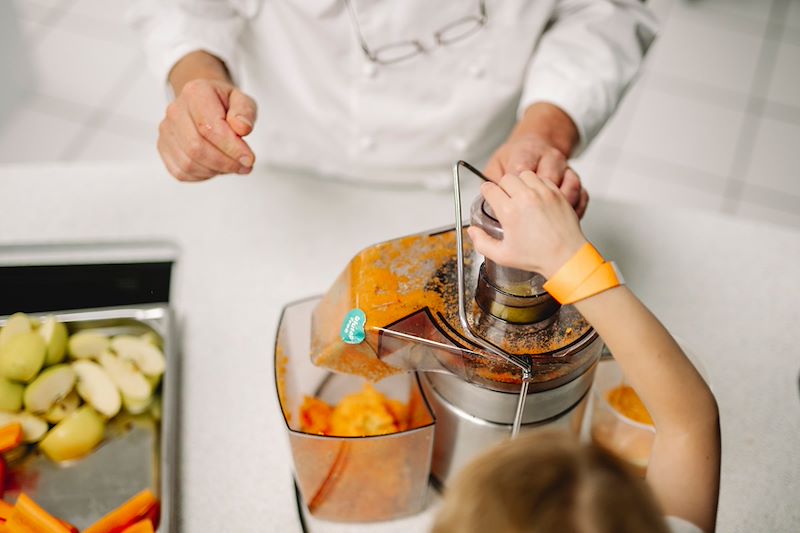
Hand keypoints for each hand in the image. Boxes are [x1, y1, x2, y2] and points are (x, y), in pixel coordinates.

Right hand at [157, 79, 256, 181]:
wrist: (203, 102)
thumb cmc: (224, 103)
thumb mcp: (242, 100)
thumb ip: (245, 112)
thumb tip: (242, 128)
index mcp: (195, 93)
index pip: (209, 127)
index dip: (231, 148)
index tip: (249, 158)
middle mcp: (175, 110)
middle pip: (196, 147)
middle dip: (225, 162)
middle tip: (244, 165)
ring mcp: (166, 130)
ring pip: (189, 163)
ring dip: (216, 170)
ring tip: (232, 164)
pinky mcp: (163, 148)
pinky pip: (182, 172)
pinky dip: (203, 175)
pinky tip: (216, 167)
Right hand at [467, 171, 587, 277]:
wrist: (565, 257)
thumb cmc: (537, 257)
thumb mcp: (502, 256)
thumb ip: (481, 243)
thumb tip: (472, 231)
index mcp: (509, 211)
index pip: (489, 188)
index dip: (486, 192)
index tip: (489, 196)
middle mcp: (525, 198)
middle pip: (506, 178)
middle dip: (502, 187)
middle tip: (505, 198)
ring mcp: (543, 193)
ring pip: (524, 174)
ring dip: (520, 182)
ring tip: (521, 195)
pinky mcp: (556, 193)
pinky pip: (542, 178)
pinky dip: (536, 184)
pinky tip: (536, 196)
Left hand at [485, 133, 588, 217]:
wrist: (539, 142)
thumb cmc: (517, 157)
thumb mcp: (497, 163)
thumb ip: (491, 180)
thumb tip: (488, 200)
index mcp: (527, 152)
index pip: (520, 171)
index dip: (513, 192)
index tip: (507, 207)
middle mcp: (550, 158)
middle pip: (548, 181)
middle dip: (536, 201)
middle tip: (526, 216)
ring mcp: (566, 168)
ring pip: (570, 187)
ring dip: (559, 206)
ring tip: (545, 220)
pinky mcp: (577, 179)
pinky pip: (582, 195)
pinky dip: (575, 209)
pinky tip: (561, 218)